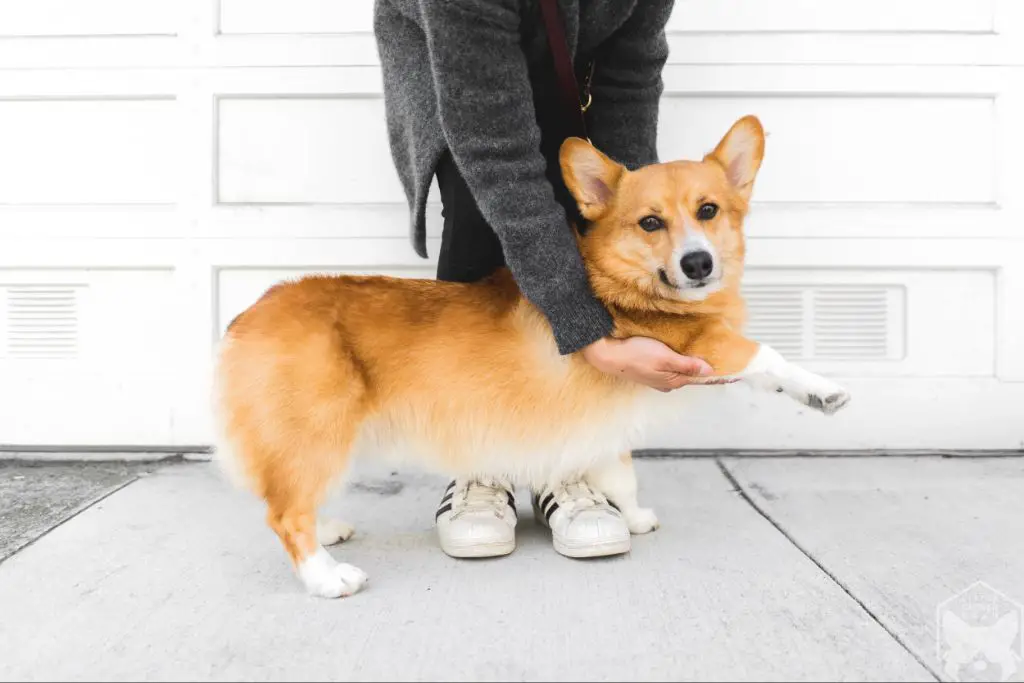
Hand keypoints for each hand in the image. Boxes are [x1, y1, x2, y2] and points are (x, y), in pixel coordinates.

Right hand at [581, 336, 731, 391]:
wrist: (607, 355)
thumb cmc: (635, 355)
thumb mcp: (665, 359)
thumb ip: (687, 366)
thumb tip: (709, 372)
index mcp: (674, 381)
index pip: (702, 378)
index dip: (717, 373)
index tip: (734, 371)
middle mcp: (668, 382)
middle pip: (692, 374)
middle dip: (705, 367)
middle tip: (720, 354)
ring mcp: (658, 376)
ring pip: (681, 370)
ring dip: (692, 363)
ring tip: (704, 351)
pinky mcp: (650, 368)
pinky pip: (671, 365)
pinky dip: (679, 359)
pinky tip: (680, 352)